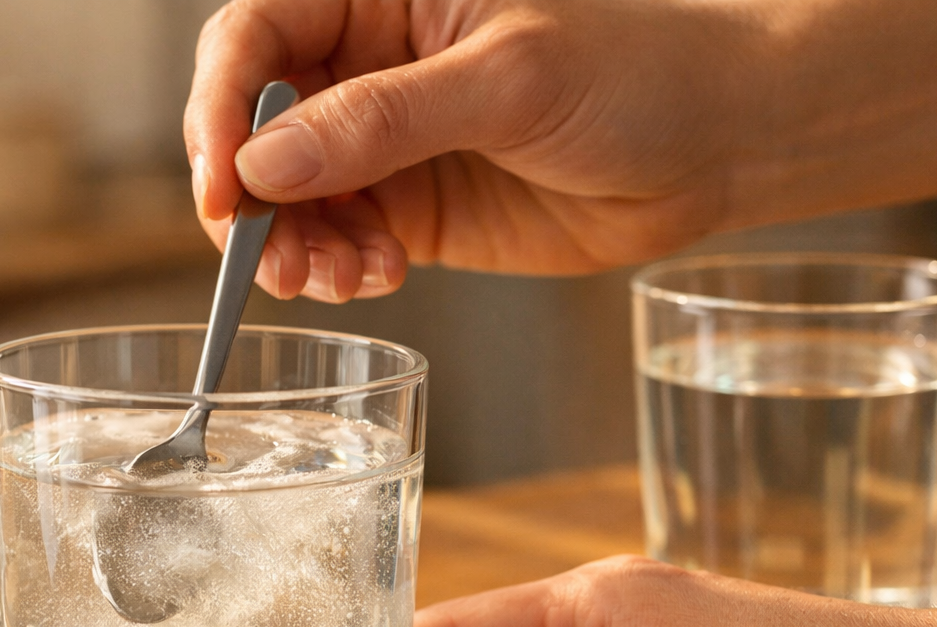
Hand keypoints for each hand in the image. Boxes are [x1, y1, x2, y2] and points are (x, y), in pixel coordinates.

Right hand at [185, 0, 936, 300]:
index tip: (223, 187)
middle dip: (252, 199)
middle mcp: (365, 65)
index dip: (219, 110)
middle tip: (272, 257)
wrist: (716, 147)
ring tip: (335, 279)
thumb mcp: (508, 79)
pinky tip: (374, 277)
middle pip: (252, 126)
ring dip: (293, 247)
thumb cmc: (635, 72)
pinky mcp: (406, 206)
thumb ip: (381, 119)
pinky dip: (336, 268)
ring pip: (286, 197)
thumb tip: (263, 162)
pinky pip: (336, 240)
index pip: (255, 37)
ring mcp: (381, 142)